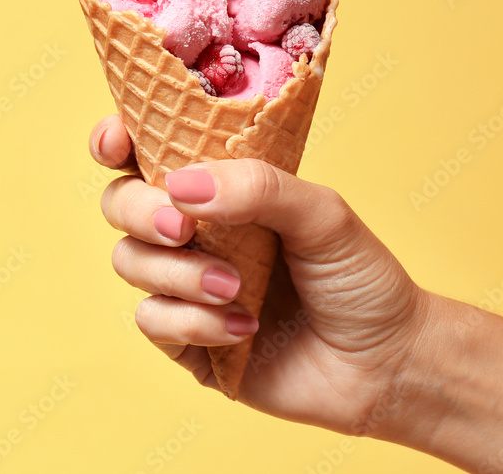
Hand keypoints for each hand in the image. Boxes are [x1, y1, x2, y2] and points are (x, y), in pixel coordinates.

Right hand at [89, 114, 431, 437]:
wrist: (385, 362)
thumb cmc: (358, 277)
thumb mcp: (322, 214)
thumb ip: (258, 187)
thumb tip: (181, 185)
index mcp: (223, 189)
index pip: (150, 153)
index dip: (117, 141)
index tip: (116, 141)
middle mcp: (196, 232)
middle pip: (122, 204)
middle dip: (141, 212)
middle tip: (183, 229)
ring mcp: (187, 287)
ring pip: (131, 261)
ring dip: (178, 273)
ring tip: (235, 287)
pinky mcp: (187, 340)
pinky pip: (152, 320)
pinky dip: (194, 322)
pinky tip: (245, 328)